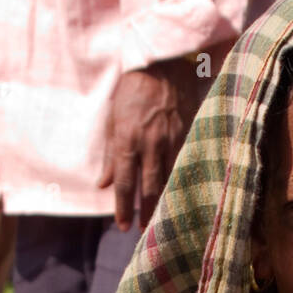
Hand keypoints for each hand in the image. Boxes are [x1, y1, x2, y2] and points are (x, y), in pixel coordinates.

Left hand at [97, 56, 203, 229]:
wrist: (163, 61)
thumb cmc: (132, 89)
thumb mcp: (113, 119)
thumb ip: (110, 154)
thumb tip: (103, 184)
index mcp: (127, 139)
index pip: (124, 183)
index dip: (122, 207)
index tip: (122, 226)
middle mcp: (150, 143)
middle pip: (149, 188)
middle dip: (147, 212)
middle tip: (145, 231)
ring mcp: (172, 139)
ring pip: (171, 179)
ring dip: (167, 201)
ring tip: (165, 218)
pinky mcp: (188, 133)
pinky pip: (186, 163)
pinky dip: (183, 182)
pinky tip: (183, 194)